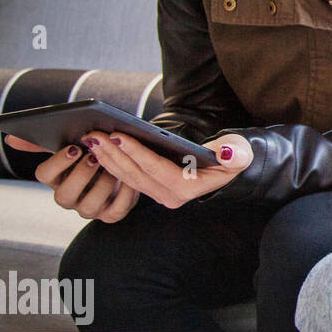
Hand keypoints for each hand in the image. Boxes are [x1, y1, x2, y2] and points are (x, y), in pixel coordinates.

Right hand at [5, 135, 138, 223]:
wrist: (123, 168)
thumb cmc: (94, 156)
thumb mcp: (74, 146)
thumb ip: (45, 142)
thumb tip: (11, 140)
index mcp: (56, 179)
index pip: (44, 175)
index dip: (58, 163)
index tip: (74, 148)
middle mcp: (69, 197)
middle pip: (64, 195)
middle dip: (80, 175)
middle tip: (95, 158)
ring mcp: (89, 209)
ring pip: (89, 206)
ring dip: (102, 185)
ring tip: (114, 169)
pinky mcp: (111, 215)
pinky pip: (116, 211)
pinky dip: (125, 196)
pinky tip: (130, 181)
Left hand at [72, 130, 251, 210]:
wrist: (228, 165)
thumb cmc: (233, 155)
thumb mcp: (241, 152)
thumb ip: (237, 153)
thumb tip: (228, 152)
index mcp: (189, 188)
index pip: (157, 170)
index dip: (137, 153)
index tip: (118, 136)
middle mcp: (171, 197)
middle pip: (136, 175)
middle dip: (113, 154)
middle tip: (94, 135)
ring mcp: (159, 194)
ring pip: (127, 177)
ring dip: (107, 158)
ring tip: (91, 138)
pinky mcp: (151, 188)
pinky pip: (127, 177)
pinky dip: (111, 162)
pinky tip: (98, 148)